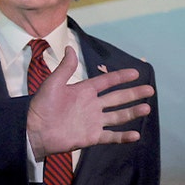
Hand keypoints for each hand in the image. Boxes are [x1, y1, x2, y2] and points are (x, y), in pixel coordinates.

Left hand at [26, 47, 153, 159]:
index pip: (106, 82)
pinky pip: (111, 136)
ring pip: (118, 116)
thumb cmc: (42, 106)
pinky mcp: (91, 136)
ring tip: (147, 108)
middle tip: (150, 90)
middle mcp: (92, 105)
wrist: (35, 130)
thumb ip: (65, 68)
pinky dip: (123, 136)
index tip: (136, 72)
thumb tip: (70, 47)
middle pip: (117, 98)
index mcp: (84, 91)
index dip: (120, 77)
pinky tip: (136, 134)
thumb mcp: (53, 84)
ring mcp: (93, 121)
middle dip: (133, 94)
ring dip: (132, 112)